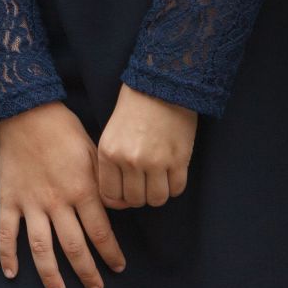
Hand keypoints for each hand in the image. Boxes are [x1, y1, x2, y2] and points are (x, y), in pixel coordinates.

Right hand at [0, 102, 125, 287]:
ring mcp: (30, 202)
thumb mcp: (93, 153)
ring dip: (50, 273)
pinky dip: (7, 253)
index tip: (118, 266)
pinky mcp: (9, 198)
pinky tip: (11, 272)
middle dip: (87, 272)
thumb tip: (117, 208)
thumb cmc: (64, 130)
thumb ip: (103, 183)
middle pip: (74, 247)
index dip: (111, 254)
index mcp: (81, 190)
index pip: (101, 233)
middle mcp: (57, 202)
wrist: (26, 112)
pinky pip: (6, 231)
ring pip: (41, 246)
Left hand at [96, 84, 196, 209]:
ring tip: (158, 180)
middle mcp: (129, 160)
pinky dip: (174, 187)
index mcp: (108, 152)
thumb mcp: (111, 134)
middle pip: (135, 200)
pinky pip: (177, 189)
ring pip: (157, 199)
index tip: (126, 191)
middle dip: (140, 196)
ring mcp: (155, 161)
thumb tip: (117, 198)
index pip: (110, 194)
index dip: (119, 197)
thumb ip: (111, 163)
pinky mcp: (179, 160)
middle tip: (144, 184)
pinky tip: (172, 174)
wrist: (160, 87)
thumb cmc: (132, 110)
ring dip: (158, 194)